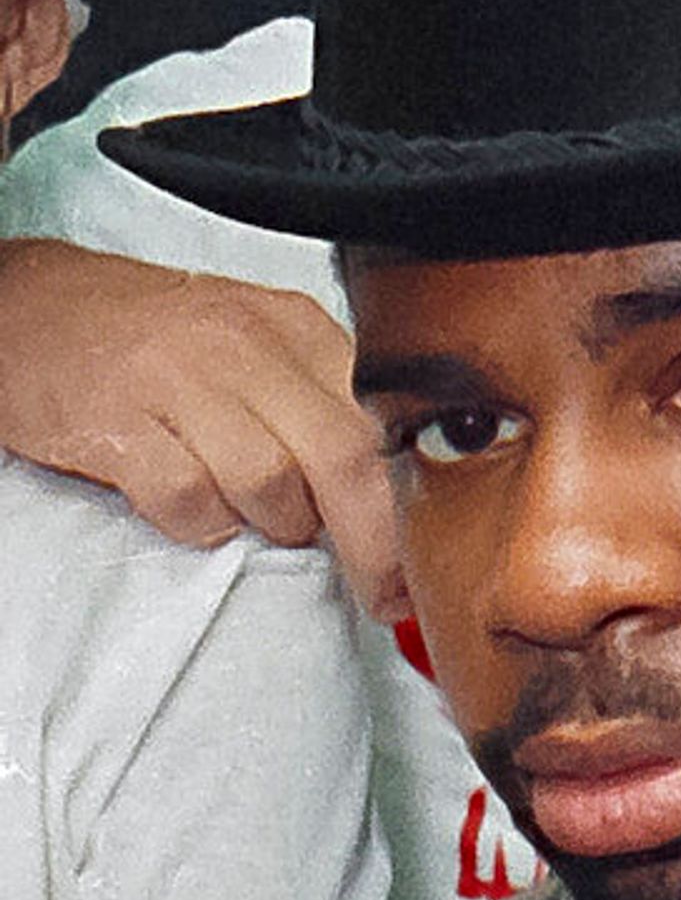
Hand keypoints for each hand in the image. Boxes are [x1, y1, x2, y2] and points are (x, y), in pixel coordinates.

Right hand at [0, 239, 406, 617]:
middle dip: (373, 542)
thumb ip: (323, 402)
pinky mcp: (115, 422)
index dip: (411, 501)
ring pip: (271, 481)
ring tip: (263, 523)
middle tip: (381, 594)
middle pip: (343, 458)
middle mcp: (244, 346)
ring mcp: (177, 380)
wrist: (34, 305)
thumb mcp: (258, 343)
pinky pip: (188, 498)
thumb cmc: (160, 339)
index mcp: (295, 328)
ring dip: (278, 525)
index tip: (422, 560)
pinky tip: (200, 515)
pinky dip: (204, 526)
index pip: (381, 420)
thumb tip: (390, 492)